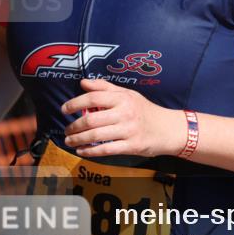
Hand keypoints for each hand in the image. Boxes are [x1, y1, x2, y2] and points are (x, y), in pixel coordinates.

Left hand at [62, 78, 182, 157]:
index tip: (64, 110)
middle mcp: (125, 113)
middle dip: (74, 126)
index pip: (93, 98)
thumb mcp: (129, 94)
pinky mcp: (131, 146)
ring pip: (95, 135)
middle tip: (66, 130)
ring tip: (70, 141)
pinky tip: (82, 151)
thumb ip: (105, 88)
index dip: (75, 103)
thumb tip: (83, 82)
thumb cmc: (145, 110)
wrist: (169, 129)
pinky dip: (90, 151)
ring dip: (78, 140)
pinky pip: (106, 149)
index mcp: (123, 98)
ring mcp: (128, 130)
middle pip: (91, 119)